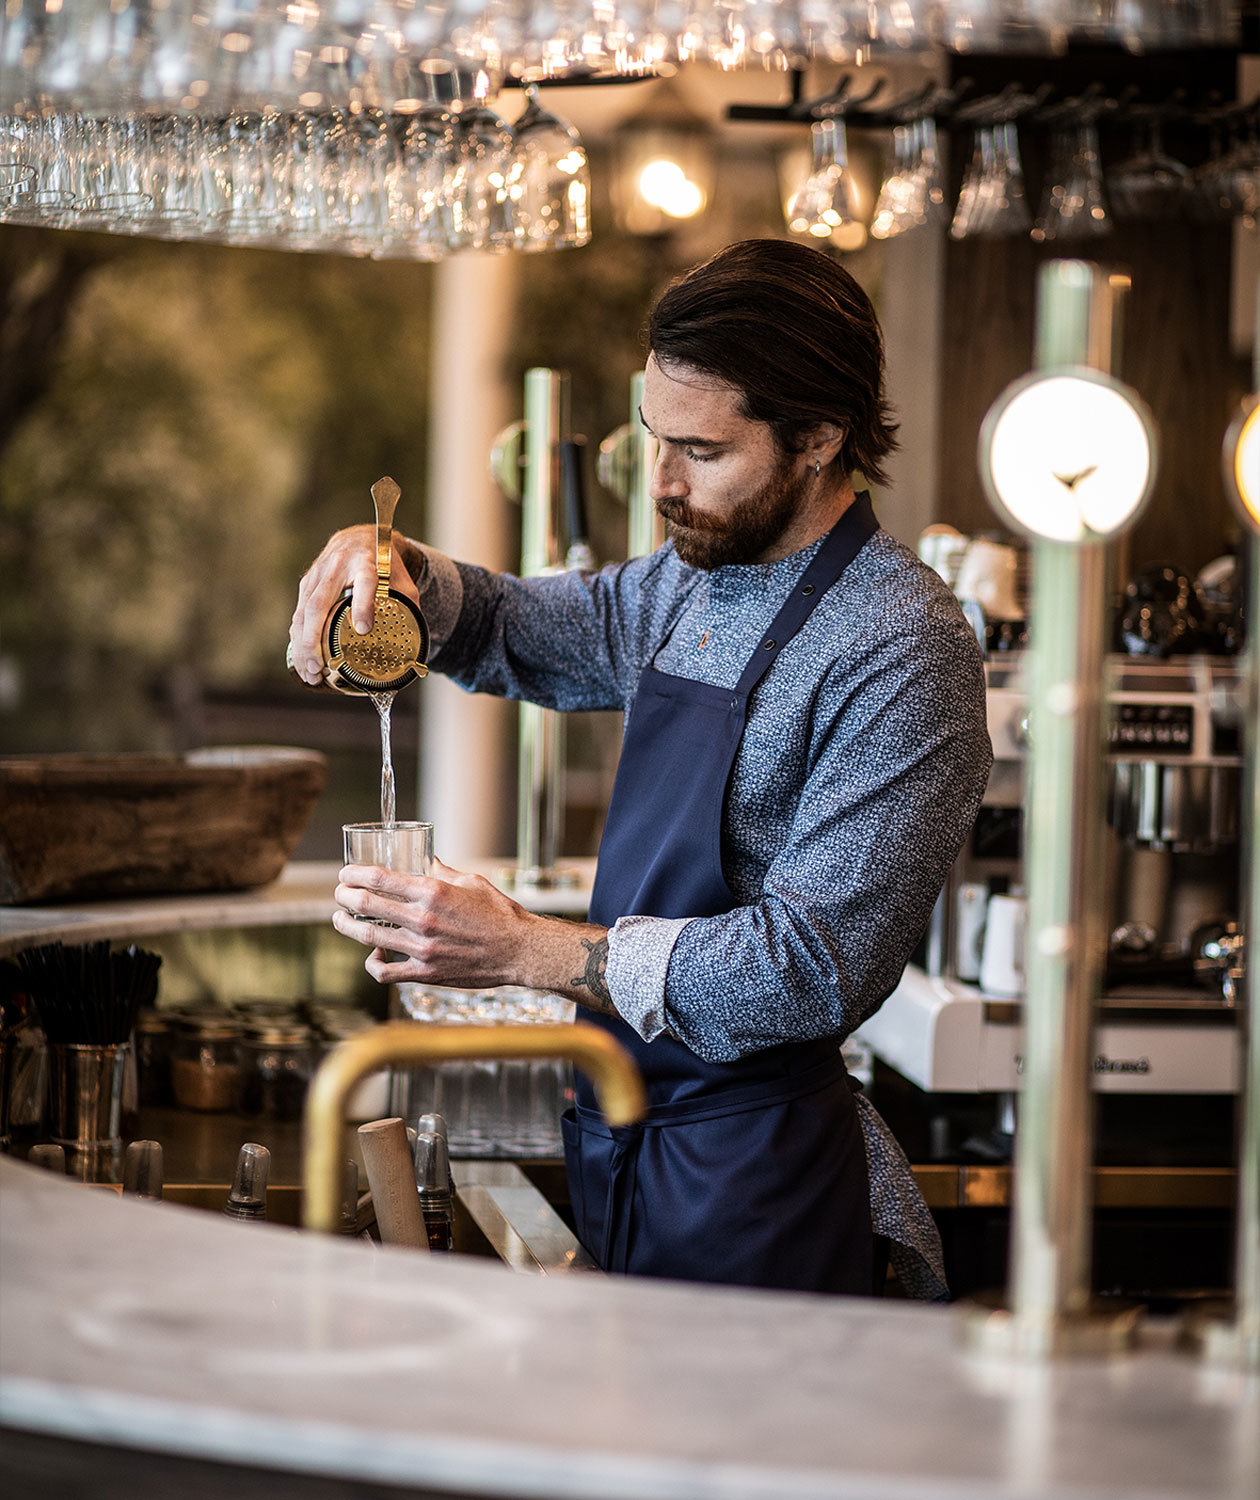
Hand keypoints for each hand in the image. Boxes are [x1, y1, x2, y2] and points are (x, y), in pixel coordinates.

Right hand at [288, 524, 421, 685]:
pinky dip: (298, 637)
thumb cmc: (382, 563)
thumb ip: (407, 603)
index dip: (363, 606)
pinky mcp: (307, 582)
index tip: (363, 629)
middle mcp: (338, 566)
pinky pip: (298, 611)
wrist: (358, 538)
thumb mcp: (400, 578)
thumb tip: (416, 639)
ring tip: (310, 671)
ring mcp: (318, 574)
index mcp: (367, 563)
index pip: (365, 583)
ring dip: (302, 643)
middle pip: (320, 603)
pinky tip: (302, 657)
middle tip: (319, 666)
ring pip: (303, 611)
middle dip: (315, 638)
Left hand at [332, 857, 616, 1013]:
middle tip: (339, 893)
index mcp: (433, 892)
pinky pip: (385, 972)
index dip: (354, 874)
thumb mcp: (471, 882)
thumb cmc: (499, 913)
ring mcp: (422, 948)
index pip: (378, 878)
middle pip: (366, 905)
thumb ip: (443, 871)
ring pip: (368, 938)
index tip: (346, 873)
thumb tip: (427, 861)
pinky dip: (372, 964)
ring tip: (340, 919)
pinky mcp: (425, 973)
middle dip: (344, 896)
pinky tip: (373, 955)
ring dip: (347, 926)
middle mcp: (423, 919)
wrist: (519, 950)